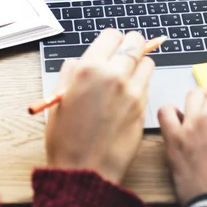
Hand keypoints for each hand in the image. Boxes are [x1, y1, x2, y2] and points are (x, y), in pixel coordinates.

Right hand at [46, 29, 154, 183]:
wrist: (85, 171)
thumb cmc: (66, 138)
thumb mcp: (58, 99)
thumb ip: (71, 73)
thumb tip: (81, 61)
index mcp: (89, 69)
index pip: (112, 35)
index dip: (111, 40)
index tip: (110, 47)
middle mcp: (114, 75)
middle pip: (135, 42)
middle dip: (130, 45)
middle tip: (124, 54)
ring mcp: (132, 91)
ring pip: (147, 61)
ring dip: (139, 63)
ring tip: (127, 75)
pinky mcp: (144, 106)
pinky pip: (148, 83)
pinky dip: (142, 82)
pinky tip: (129, 94)